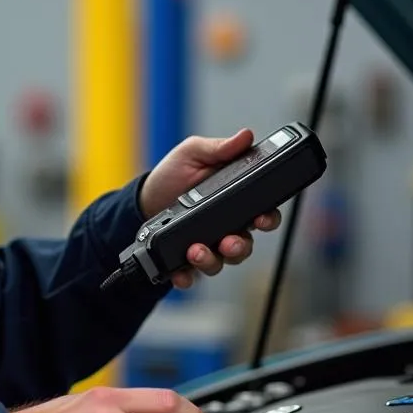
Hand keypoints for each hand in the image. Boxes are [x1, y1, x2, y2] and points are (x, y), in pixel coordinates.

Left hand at [139, 128, 281, 289]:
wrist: (144, 197)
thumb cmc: (174, 174)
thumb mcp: (194, 153)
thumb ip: (219, 148)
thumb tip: (246, 136)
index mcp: (236, 201)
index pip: (263, 213)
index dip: (268, 218)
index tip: (262, 218)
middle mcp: (227, 227)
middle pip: (245, 244)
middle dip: (240, 247)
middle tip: (229, 242)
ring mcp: (209, 245)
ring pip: (222, 261)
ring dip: (212, 260)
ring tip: (196, 251)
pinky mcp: (186, 260)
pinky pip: (193, 275)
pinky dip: (187, 277)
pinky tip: (180, 272)